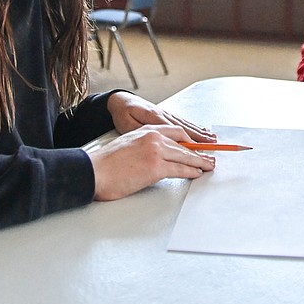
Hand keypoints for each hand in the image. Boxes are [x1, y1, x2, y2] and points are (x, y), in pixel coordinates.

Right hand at [88, 125, 215, 200]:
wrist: (94, 171)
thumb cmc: (106, 163)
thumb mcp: (128, 144)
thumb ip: (144, 145)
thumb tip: (156, 156)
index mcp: (146, 131)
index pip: (175, 131)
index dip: (189, 140)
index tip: (197, 145)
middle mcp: (153, 137)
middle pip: (184, 143)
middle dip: (199, 151)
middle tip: (210, 156)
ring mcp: (156, 152)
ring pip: (186, 156)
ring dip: (200, 162)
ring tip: (209, 165)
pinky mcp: (156, 168)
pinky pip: (180, 169)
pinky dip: (191, 171)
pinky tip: (197, 173)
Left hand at [106, 91, 215, 142]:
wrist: (120, 101)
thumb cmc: (122, 114)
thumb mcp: (127, 126)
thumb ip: (142, 133)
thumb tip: (156, 142)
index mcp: (154, 117)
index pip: (176, 133)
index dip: (188, 144)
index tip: (197, 154)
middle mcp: (163, 114)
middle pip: (185, 129)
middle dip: (200, 140)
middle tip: (212, 149)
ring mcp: (166, 114)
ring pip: (186, 125)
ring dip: (200, 133)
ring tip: (212, 139)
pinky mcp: (166, 114)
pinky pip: (183, 121)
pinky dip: (194, 126)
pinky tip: (202, 130)